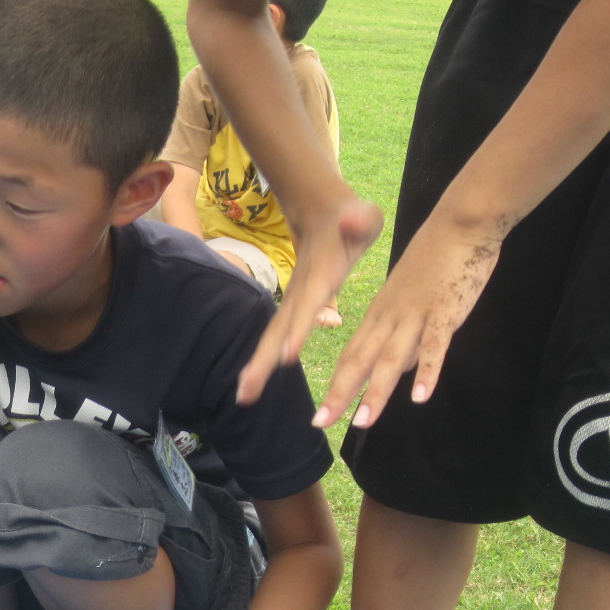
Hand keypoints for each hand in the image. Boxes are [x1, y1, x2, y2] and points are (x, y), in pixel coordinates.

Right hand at [236, 195, 382, 404]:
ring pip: (273, 336)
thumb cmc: (352, 219)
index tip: (287, 355)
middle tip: (249, 389)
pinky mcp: (292, 309)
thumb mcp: (365, 215)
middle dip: (264, 358)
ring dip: (258, 366)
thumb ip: (359, 218)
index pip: (310, 301)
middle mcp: (301, 290)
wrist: (322, 213)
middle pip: (280, 327)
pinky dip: (262, 361)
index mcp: (322, 273)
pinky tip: (252, 384)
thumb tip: (348, 217)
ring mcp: (293, 300)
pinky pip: (276, 338)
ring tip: (244, 395)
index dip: (300, 327)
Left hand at [310, 211, 502, 430]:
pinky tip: (420, 397)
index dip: (336, 383)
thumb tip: (400, 370)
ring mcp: (416, 314)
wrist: (460, 222)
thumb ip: (404, 335)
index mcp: (380, 313)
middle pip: (359, 360)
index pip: (351, 354)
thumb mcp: (409, 298)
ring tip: (362, 422)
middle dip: (339, 394)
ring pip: (391, 358)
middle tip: (319, 423)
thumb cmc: (436, 260)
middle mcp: (390, 316)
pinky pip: (435, 345)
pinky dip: (427, 371)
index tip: (321, 412)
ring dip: (376, 391)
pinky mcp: (445, 311)